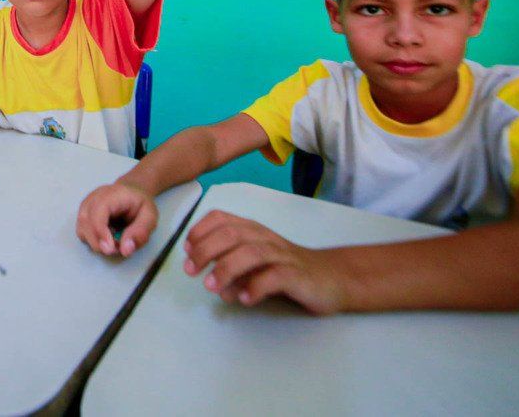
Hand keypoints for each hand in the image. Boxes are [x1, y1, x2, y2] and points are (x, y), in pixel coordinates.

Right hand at [76, 181, 158, 257]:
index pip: (98, 212)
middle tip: (119, 248)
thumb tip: (125, 250)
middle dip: (100, 242)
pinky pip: (83, 233)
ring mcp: (85, 206)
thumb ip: (140, 232)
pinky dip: (94, 240)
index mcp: (111, 194)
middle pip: (85, 222)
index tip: (110, 249)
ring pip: (82, 230)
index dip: (101, 232)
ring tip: (115, 242)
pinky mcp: (82, 215)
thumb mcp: (149, 216)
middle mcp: (93, 198)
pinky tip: (107, 238)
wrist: (130, 193)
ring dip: (97, 243)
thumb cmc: (139, 204)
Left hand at [182, 210, 347, 314]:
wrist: (332, 277)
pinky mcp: (297, 275)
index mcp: (252, 230)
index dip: (200, 231)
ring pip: (251, 253)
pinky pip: (275, 277)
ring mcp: (282, 256)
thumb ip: (232, 269)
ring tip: (212, 287)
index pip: (222, 219)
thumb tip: (210, 280)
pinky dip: (256, 287)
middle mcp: (265, 238)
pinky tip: (245, 299)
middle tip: (190, 271)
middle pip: (231, 235)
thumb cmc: (286, 269)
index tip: (186, 249)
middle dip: (206, 251)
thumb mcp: (254, 265)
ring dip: (226, 269)